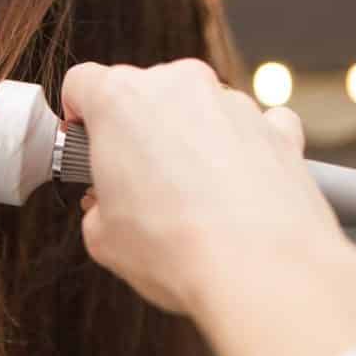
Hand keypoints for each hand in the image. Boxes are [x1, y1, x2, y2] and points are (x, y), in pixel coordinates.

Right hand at [62, 59, 339, 313]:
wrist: (262, 273)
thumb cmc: (175, 248)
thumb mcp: (102, 237)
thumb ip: (98, 204)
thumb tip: (109, 208)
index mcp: (120, 100)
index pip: (81, 82)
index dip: (78, 117)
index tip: (85, 143)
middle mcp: (177, 86)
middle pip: (143, 91)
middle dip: (136, 130)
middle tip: (134, 181)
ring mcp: (231, 102)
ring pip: (196, 107)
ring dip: (188, 138)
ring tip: (191, 197)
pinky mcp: (277, 129)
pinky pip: (251, 125)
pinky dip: (242, 147)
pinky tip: (236, 186)